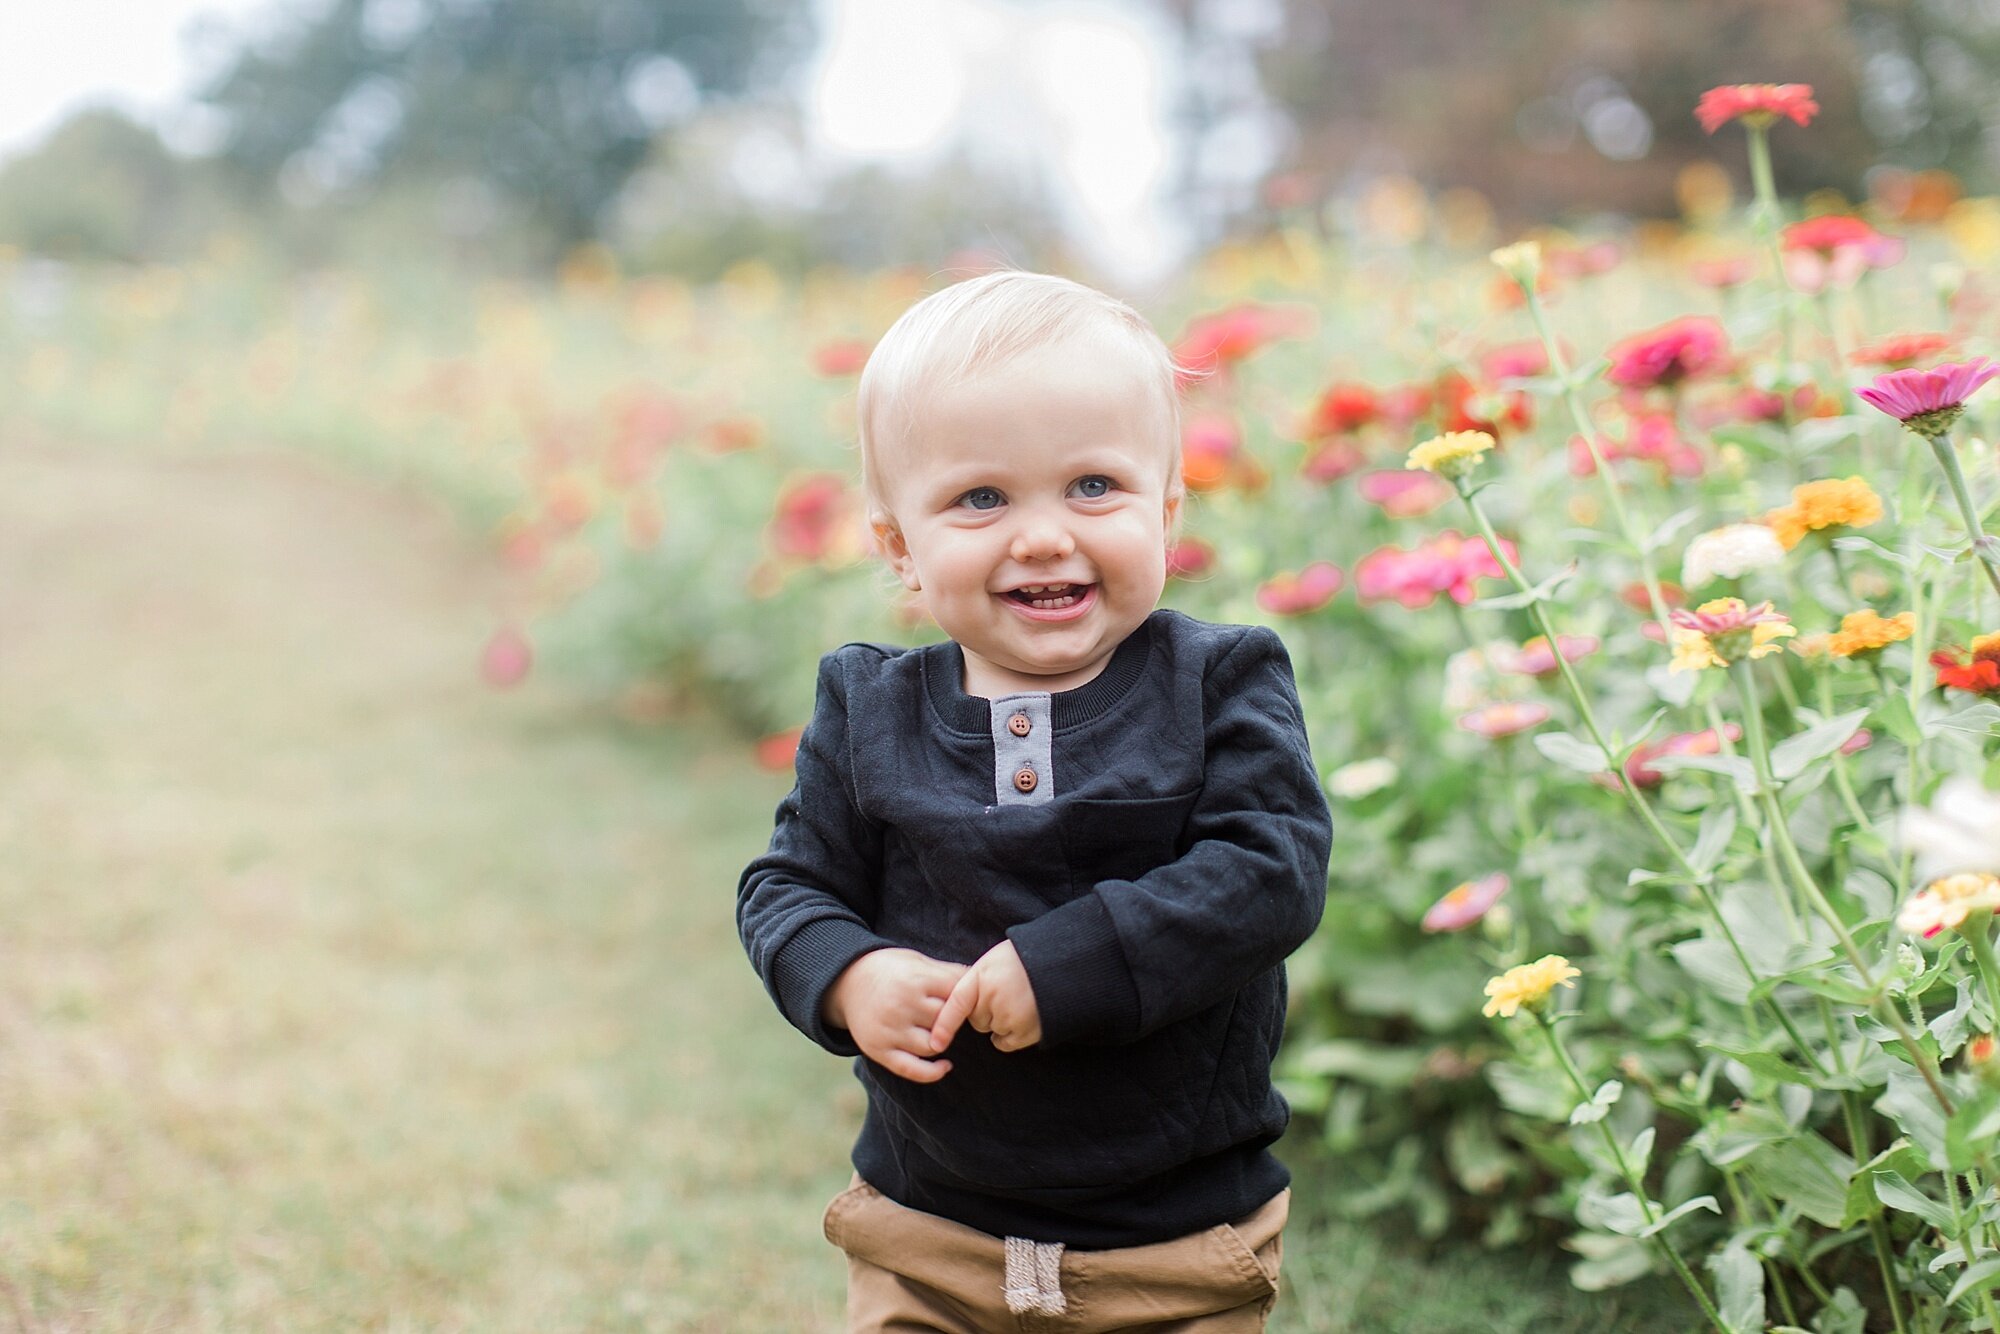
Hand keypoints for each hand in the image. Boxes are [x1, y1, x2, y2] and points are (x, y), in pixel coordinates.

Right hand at [824, 948, 967, 1082]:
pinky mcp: (879, 1050)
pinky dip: (931, 1073)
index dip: (967, 1000)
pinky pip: (910, 1069)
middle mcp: (901, 1005)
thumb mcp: (918, 962)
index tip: (970, 1002)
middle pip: (946, 1021)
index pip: (956, 996)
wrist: (847, 981)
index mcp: (915, 980)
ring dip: (943, 1041)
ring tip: (943, 1033)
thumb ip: (948, 972)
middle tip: (955, 1018)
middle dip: (954, 1020)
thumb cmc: (891, 969)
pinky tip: (945, 1066)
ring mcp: (889, 1030)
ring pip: (933, 1046)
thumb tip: (981, 978)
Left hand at [930, 939, 1041, 1054]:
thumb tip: (957, 1002)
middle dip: (986, 1012)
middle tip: (1006, 994)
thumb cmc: (1024, 959)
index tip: (936, 1043)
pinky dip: (1011, 1035)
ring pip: (993, 1030)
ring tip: (1020, 1001)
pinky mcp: (1026, 1031)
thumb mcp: (993, 960)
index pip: (956, 1005)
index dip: (944, 1026)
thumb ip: (976, 980)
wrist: (1060, 962)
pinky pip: (1006, 1043)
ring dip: (1001, 1022)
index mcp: (982, 977)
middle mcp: (993, 998)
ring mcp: (1010, 1016)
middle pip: (977, 1019)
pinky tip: (1023, 1017)